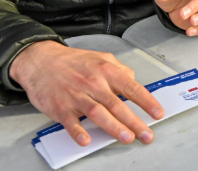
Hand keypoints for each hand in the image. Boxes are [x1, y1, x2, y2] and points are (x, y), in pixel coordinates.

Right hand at [11, 40, 163, 146]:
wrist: (40, 61)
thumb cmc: (72, 61)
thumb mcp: (101, 57)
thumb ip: (119, 69)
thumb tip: (133, 79)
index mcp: (106, 71)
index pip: (132, 88)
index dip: (147, 102)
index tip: (158, 113)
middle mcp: (93, 83)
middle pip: (118, 105)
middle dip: (134, 122)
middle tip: (147, 135)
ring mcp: (76, 96)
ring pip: (98, 114)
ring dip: (113, 127)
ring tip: (127, 137)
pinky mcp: (60, 107)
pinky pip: (71, 122)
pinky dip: (78, 131)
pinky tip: (86, 140)